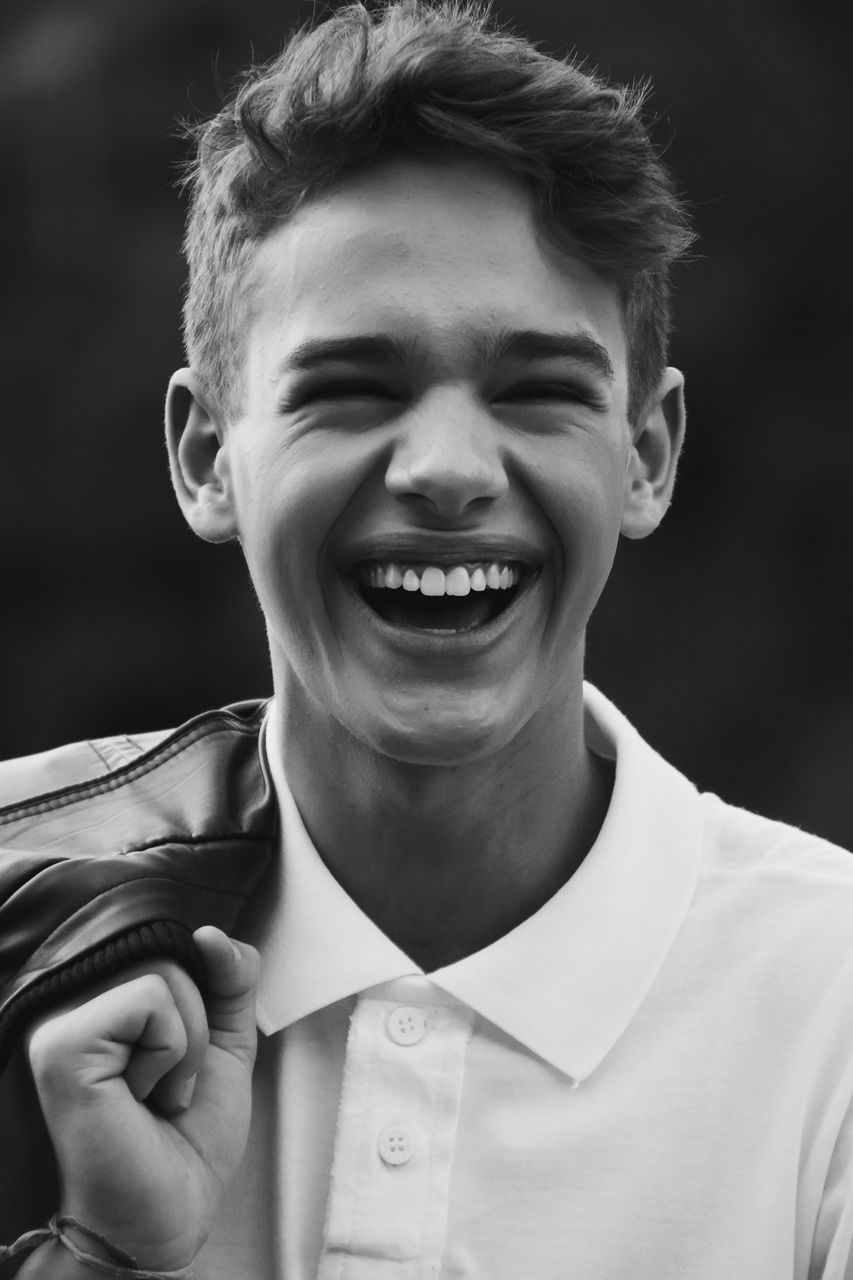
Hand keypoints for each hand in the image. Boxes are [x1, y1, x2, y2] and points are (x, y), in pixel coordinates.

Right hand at [24, 927, 259, 1272]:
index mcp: (106, 1002)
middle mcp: (75, 1006)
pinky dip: (169, 1051)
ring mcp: (62, 1023)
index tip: (180, 1063)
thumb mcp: (224, 1042)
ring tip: (152, 1095)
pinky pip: (151, 999)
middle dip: (198, 1029)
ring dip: (186, 1047)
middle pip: (175, 955)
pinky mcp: (63, 1045)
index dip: (205, 1000)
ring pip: (167, 973)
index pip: (177, 947)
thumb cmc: (189, 1138)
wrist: (171, 1213)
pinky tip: (140, 1097)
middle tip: (166, 1087)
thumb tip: (212, 934)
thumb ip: (230, 979)